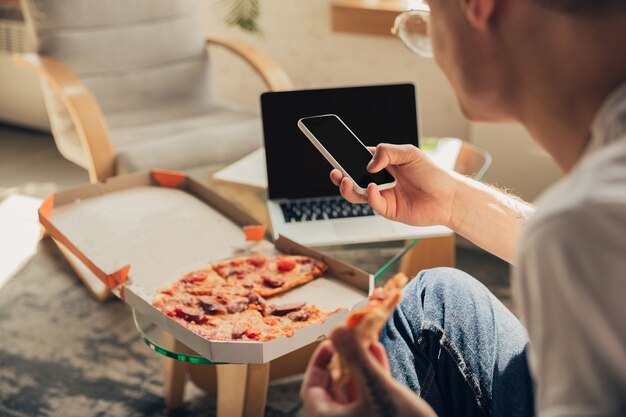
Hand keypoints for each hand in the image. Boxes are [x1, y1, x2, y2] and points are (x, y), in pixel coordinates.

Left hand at [300, 326, 437, 416]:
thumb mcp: (378, 389)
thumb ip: (357, 359)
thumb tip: (336, 329)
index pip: (311, 390)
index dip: (317, 363)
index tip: (329, 343)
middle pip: (332, 389)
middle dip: (341, 360)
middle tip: (349, 338)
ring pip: (353, 391)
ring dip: (359, 365)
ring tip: (367, 341)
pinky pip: (368, 397)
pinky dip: (372, 377)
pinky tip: (379, 355)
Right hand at [330, 144, 458, 226]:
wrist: (448, 197)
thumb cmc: (432, 173)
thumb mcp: (409, 153)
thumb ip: (387, 153)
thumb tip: (368, 164)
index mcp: (383, 163)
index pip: (359, 159)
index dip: (346, 156)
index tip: (334, 151)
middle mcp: (380, 180)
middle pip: (352, 178)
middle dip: (339, 174)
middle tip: (334, 170)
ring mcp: (383, 195)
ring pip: (356, 193)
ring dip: (346, 187)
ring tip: (344, 180)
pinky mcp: (388, 209)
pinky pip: (372, 203)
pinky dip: (370, 195)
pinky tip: (372, 188)